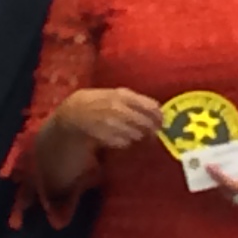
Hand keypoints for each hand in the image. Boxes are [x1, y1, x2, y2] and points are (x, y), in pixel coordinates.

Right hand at [49, 87, 165, 151]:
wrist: (74, 112)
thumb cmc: (99, 101)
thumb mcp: (116, 94)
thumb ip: (137, 100)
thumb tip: (159, 110)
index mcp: (123, 95)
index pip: (150, 106)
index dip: (159, 116)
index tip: (162, 121)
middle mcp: (119, 108)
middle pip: (146, 123)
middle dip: (151, 128)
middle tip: (153, 132)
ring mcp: (112, 123)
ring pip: (136, 134)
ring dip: (139, 135)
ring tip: (135, 134)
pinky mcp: (106, 136)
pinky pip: (124, 143)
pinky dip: (126, 142)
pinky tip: (122, 138)